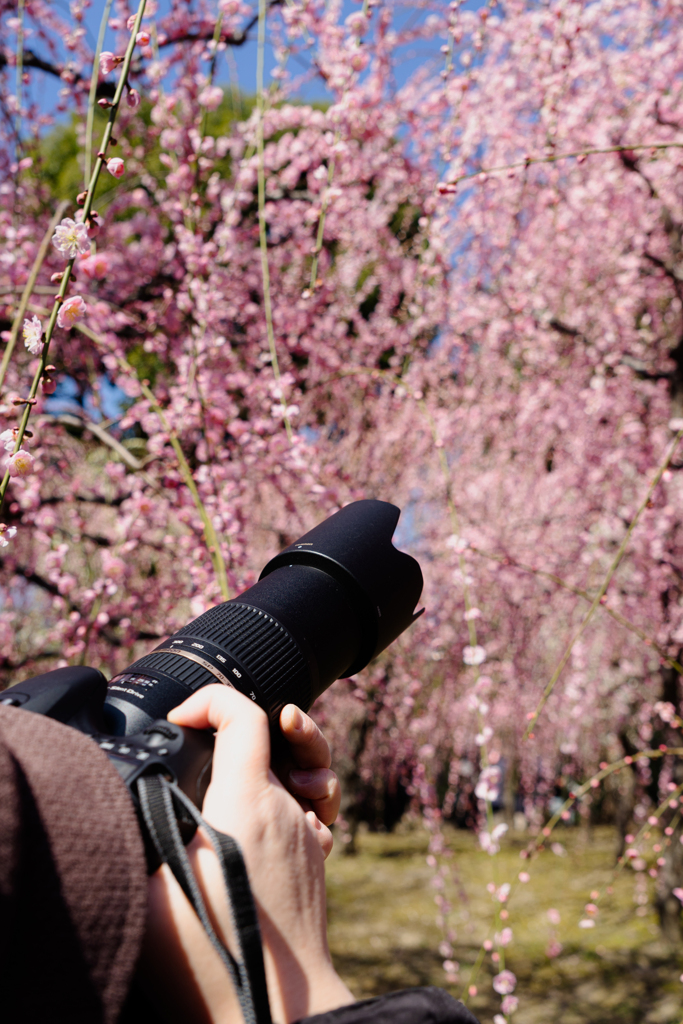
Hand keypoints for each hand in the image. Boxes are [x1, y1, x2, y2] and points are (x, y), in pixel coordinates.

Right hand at [139, 686, 352, 1023]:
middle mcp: (286, 807)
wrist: (279, 1014)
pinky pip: (302, 806)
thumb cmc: (216, 960)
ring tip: (238, 779)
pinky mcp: (314, 860)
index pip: (244, 713)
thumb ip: (144, 831)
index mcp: (248, 801)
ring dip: (261, 762)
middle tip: (193, 753)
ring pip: (287, 771)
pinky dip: (279, 798)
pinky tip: (256, 822)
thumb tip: (136, 802)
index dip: (209, 701)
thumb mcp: (152, 892)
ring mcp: (305, 833)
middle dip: (227, 734)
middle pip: (267, 738)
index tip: (179, 719)